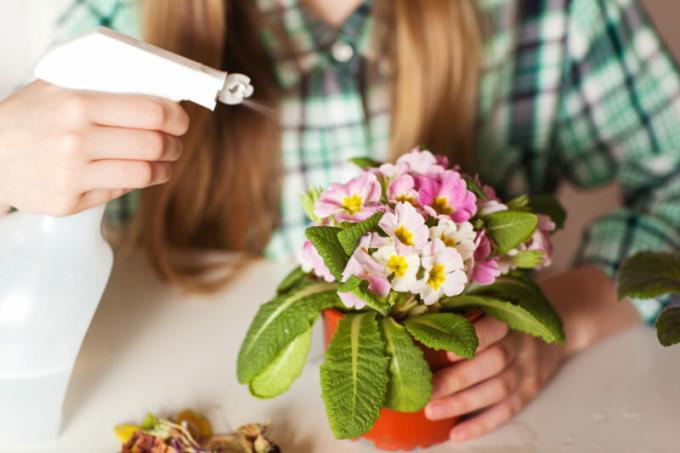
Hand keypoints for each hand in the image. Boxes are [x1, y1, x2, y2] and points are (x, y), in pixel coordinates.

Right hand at [0, 81, 188, 214]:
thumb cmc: (29, 118)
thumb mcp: (58, 88)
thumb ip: (102, 88)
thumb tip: (157, 96)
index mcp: (76, 104)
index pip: (150, 113)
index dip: (176, 118)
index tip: (181, 121)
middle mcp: (74, 140)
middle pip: (153, 145)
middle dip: (173, 145)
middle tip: (175, 144)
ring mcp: (70, 175)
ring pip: (143, 174)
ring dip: (164, 168)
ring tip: (165, 163)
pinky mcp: (67, 202)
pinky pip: (119, 192)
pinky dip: (133, 182)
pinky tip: (132, 173)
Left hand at [423, 266, 639, 442]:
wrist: (558, 328)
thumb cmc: (508, 316)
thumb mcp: (494, 304)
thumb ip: (465, 311)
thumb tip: (414, 322)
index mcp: (510, 319)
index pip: (493, 328)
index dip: (473, 340)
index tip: (445, 352)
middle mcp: (521, 346)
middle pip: (492, 363)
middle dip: (457, 379)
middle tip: (426, 390)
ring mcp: (528, 371)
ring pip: (497, 390)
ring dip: (463, 404)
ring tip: (432, 411)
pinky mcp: (530, 392)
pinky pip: (507, 411)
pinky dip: (481, 425)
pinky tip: (456, 434)